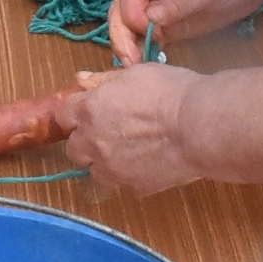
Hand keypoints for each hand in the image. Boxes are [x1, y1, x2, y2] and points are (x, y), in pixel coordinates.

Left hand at [56, 63, 200, 198]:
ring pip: (94, 171)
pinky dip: (129, 176)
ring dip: (104, 162)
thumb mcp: (135, 74)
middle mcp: (93, 142)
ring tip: (130, 151)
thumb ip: (104, 80)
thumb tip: (82, 80)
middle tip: (109, 131)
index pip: (63, 115)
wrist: (198, 127)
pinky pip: (121, 184)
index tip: (88, 110)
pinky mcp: (132, 187)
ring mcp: (111, 169)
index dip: (75, 113)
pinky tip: (148, 164)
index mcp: (89, 110)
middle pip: (73, 148)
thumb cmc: (171, 92)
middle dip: (86, 140)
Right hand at [106, 0, 262, 64]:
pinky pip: (145, 35)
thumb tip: (148, 19)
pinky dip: (141, 49)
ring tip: (135, 68)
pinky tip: (146, 66)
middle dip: (121, 34)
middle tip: (131, 61)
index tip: (146, 31)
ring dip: (127, 45)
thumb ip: (178, 2)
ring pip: (128, 23)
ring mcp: (157, 3)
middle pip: (121, 7)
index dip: (131, 11)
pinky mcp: (167, 21)